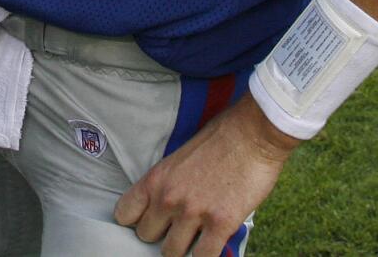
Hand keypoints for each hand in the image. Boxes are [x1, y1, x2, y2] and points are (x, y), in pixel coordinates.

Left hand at [112, 95, 299, 255]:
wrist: (253, 134)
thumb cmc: (219, 138)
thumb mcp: (179, 156)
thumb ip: (167, 181)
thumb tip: (162, 203)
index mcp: (156, 178)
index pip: (124, 214)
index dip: (135, 220)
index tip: (147, 220)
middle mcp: (169, 198)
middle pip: (146, 236)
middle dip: (161, 233)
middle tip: (175, 228)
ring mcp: (193, 213)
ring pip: (172, 252)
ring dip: (183, 247)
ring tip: (194, 237)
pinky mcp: (221, 224)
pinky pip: (203, 256)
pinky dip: (206, 254)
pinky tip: (212, 242)